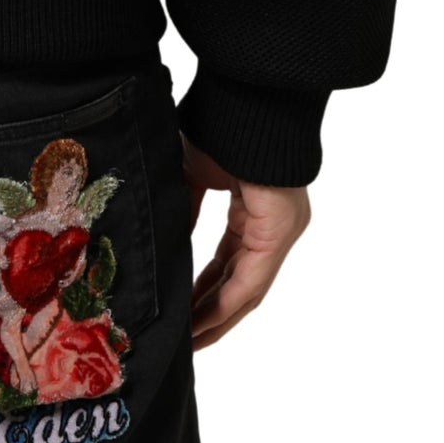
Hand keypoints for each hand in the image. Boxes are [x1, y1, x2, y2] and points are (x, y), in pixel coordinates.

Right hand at [182, 135, 310, 350]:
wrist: (245, 100)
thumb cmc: (220, 122)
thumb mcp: (191, 173)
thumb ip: (183, 210)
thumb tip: (164, 243)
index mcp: (253, 210)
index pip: (228, 261)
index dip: (202, 288)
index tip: (178, 309)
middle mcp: (271, 228)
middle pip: (238, 284)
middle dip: (208, 312)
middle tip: (181, 337)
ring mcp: (279, 233)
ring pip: (247, 291)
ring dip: (216, 319)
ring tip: (188, 342)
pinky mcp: (278, 234)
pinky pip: (250, 282)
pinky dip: (224, 306)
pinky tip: (201, 325)